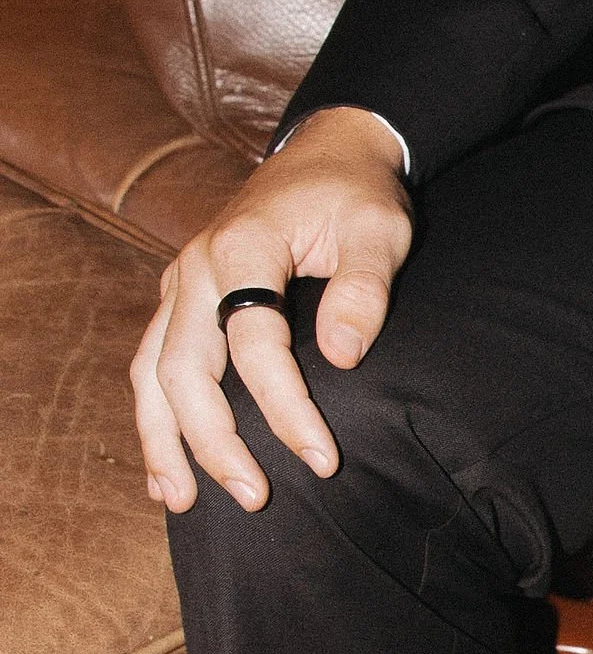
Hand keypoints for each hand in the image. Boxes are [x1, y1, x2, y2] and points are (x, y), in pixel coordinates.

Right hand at [130, 109, 412, 513]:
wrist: (325, 152)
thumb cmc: (357, 195)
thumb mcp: (380, 230)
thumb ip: (364, 289)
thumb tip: (343, 357)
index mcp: (243, 247)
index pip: (256, 343)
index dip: (287, 407)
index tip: (324, 459)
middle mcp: (196, 268)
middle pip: (185, 369)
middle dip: (214, 441)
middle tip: (255, 497)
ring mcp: (181, 284)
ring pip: (152, 372)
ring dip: (164, 440)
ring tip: (183, 501)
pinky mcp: (182, 299)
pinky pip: (153, 364)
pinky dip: (155, 418)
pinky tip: (166, 468)